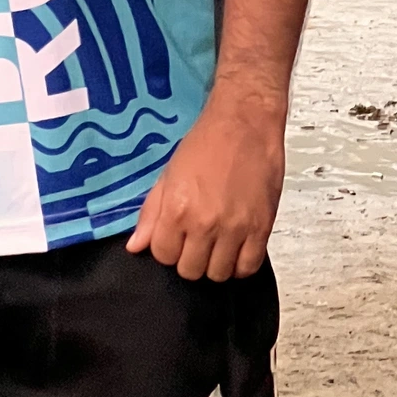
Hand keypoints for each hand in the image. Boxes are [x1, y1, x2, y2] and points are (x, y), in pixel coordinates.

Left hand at [126, 91, 286, 281]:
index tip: (175, 235)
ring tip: (217, 241)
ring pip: (218, 274)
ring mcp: (235, 229)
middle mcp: (205, 224)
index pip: (163, 255)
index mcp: (178, 209)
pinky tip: (236, 247)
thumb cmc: (206, 142)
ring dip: (214, 262)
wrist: (245, 121)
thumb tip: (135, 246)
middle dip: (189, 257)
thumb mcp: (169, 172)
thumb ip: (151, 213)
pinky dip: (240, 264)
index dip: (167, 246)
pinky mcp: (261, 229)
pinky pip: (248, 268)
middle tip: (196, 237)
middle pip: (190, 270)